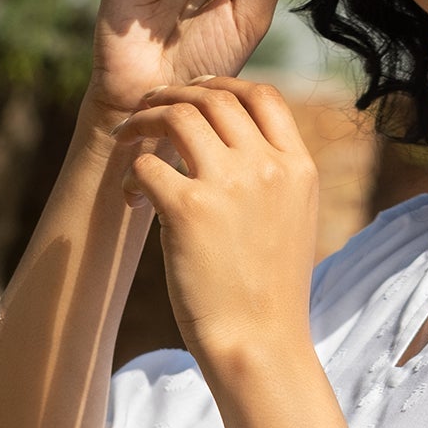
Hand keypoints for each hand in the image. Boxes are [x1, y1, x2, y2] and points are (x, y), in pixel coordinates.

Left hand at [112, 77, 318, 362]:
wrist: (259, 342)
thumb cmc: (270, 290)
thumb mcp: (293, 219)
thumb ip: (273, 175)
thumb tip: (234, 141)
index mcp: (299, 167)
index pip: (264, 95)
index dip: (224, 85)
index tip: (196, 94)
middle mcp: (268, 167)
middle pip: (215, 98)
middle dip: (174, 94)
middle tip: (149, 108)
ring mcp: (229, 184)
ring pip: (177, 117)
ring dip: (144, 120)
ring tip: (128, 138)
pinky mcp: (187, 208)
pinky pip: (146, 164)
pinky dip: (131, 174)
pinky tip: (132, 198)